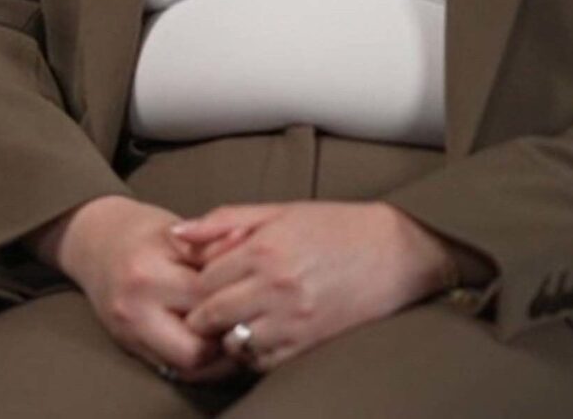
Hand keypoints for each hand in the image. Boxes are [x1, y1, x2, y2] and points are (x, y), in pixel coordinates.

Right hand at [36, 196, 238, 382]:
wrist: (92, 243)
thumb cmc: (141, 233)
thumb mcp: (176, 232)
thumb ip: (212, 242)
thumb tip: (249, 241)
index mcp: (146, 274)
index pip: (206, 302)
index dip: (236, 302)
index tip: (255, 297)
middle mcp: (133, 310)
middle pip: (196, 349)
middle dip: (226, 341)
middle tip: (247, 325)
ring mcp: (128, 333)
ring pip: (186, 368)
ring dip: (214, 359)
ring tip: (232, 337)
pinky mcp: (128, 346)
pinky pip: (173, 369)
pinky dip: (197, 361)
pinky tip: (211, 344)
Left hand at [175, 201, 458, 369]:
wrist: (396, 252)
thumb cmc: (335, 227)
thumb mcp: (277, 212)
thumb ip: (222, 221)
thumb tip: (176, 235)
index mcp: (264, 250)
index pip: (203, 278)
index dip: (194, 282)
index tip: (197, 284)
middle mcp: (276, 287)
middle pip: (211, 314)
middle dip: (201, 314)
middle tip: (203, 310)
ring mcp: (294, 320)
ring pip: (233, 342)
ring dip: (225, 336)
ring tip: (230, 323)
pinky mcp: (311, 344)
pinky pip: (264, 361)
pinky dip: (253, 354)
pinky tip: (258, 336)